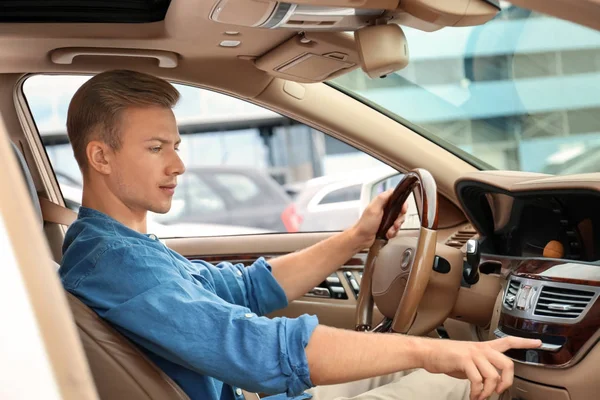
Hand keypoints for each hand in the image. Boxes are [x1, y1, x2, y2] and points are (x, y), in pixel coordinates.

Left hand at [351, 189, 407, 248]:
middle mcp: (384, 210)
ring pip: (399, 220)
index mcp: (381, 203)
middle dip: (399, 218)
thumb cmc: (365, 225)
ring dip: (396, 227)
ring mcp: (386, 219)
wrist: (361, 239)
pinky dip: (393, 232)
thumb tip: (391, 190)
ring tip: (390, 231)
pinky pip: (396, 229)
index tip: (403, 209)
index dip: (402, 203)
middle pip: (400, 210)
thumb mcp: (373, 209)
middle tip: (395, 223)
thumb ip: (382, 199)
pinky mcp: (387, 227)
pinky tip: (388, 234)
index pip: (396, 197)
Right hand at [421, 336, 541, 399]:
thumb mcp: (469, 359)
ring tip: (480, 396)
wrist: (428, 352)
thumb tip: (492, 380)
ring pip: (493, 375)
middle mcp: (481, 348)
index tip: (539, 343)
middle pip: (507, 363)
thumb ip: (482, 366)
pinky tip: (473, 395)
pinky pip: (478, 380)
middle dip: (506, 382)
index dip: (525, 342)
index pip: (508, 341)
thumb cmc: (447, 357)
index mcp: (483, 347)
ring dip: (488, 392)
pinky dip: (477, 392)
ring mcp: (473, 353)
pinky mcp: (463, 360)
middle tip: (499, 391)